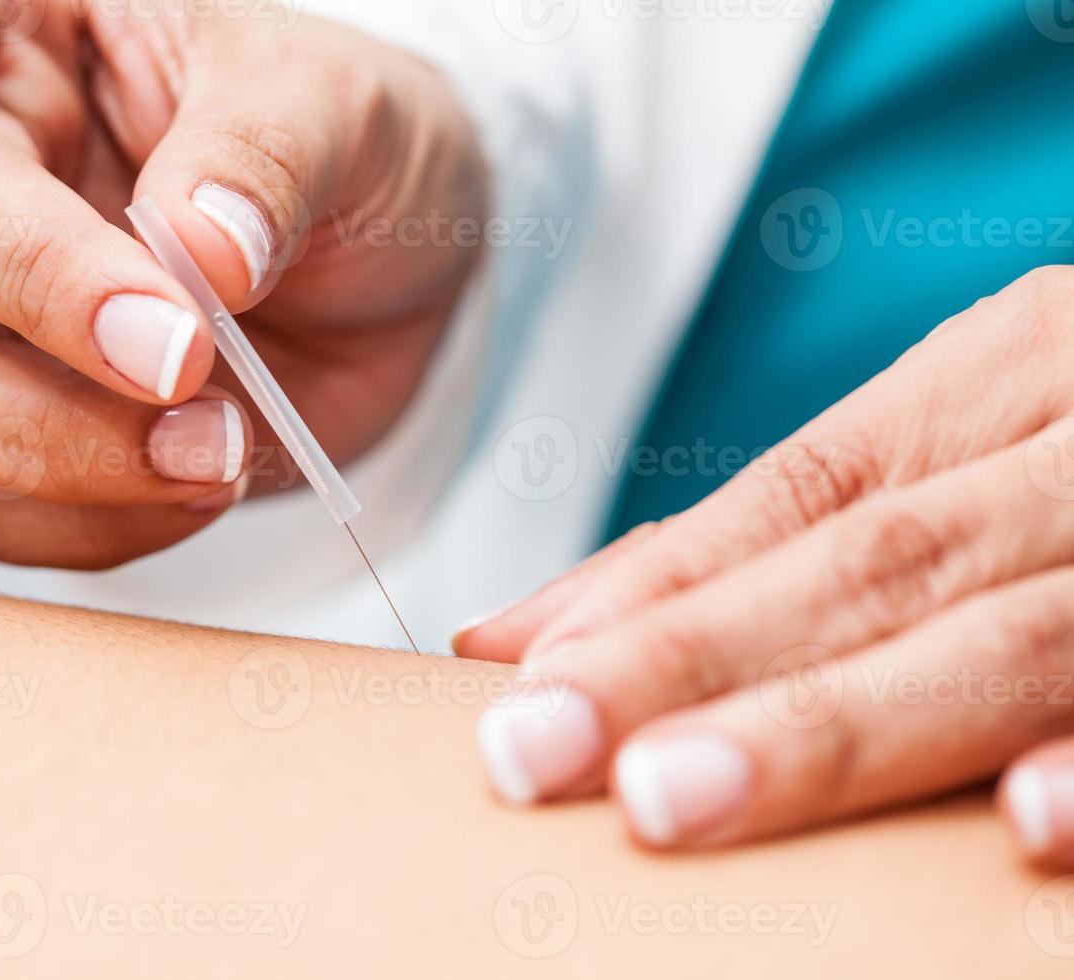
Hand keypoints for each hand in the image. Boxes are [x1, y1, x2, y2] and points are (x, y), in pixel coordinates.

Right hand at [0, 0, 483, 567]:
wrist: (397, 290)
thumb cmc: (354, 163)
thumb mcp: (348, 118)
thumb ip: (268, 159)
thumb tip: (199, 247)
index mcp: (38, 45)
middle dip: (50, 314)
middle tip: (185, 363)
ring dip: (64, 450)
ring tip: (220, 447)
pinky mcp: (11, 430)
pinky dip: (95, 525)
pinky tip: (195, 483)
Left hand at [460, 265, 1073, 865]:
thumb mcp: (963, 451)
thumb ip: (768, 546)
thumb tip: (523, 638)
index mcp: (1007, 378)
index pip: (799, 495)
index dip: (651, 590)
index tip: (508, 678)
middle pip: (874, 563)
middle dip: (697, 667)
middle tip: (535, 753)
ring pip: (1011, 636)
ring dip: (838, 728)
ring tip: (671, 801)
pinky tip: (1023, 831)